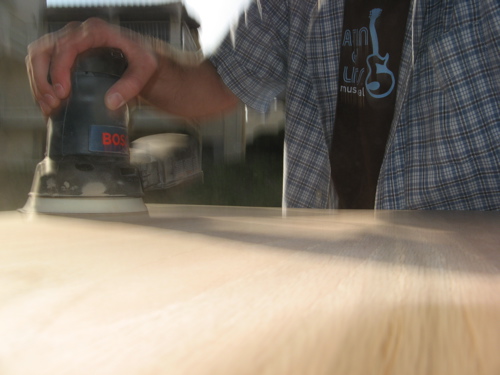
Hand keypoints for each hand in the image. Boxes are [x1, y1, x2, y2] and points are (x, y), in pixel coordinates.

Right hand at [26, 18, 158, 115]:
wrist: (141, 57)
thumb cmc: (142, 59)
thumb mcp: (144, 70)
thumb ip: (131, 85)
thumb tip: (110, 102)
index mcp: (95, 32)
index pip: (66, 46)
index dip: (58, 69)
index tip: (62, 92)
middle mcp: (77, 33)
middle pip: (43, 50)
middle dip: (41, 79)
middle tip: (52, 103)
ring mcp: (68, 42)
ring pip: (38, 57)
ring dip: (37, 83)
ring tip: (48, 107)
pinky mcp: (64, 54)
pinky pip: (43, 65)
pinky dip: (40, 84)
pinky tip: (48, 103)